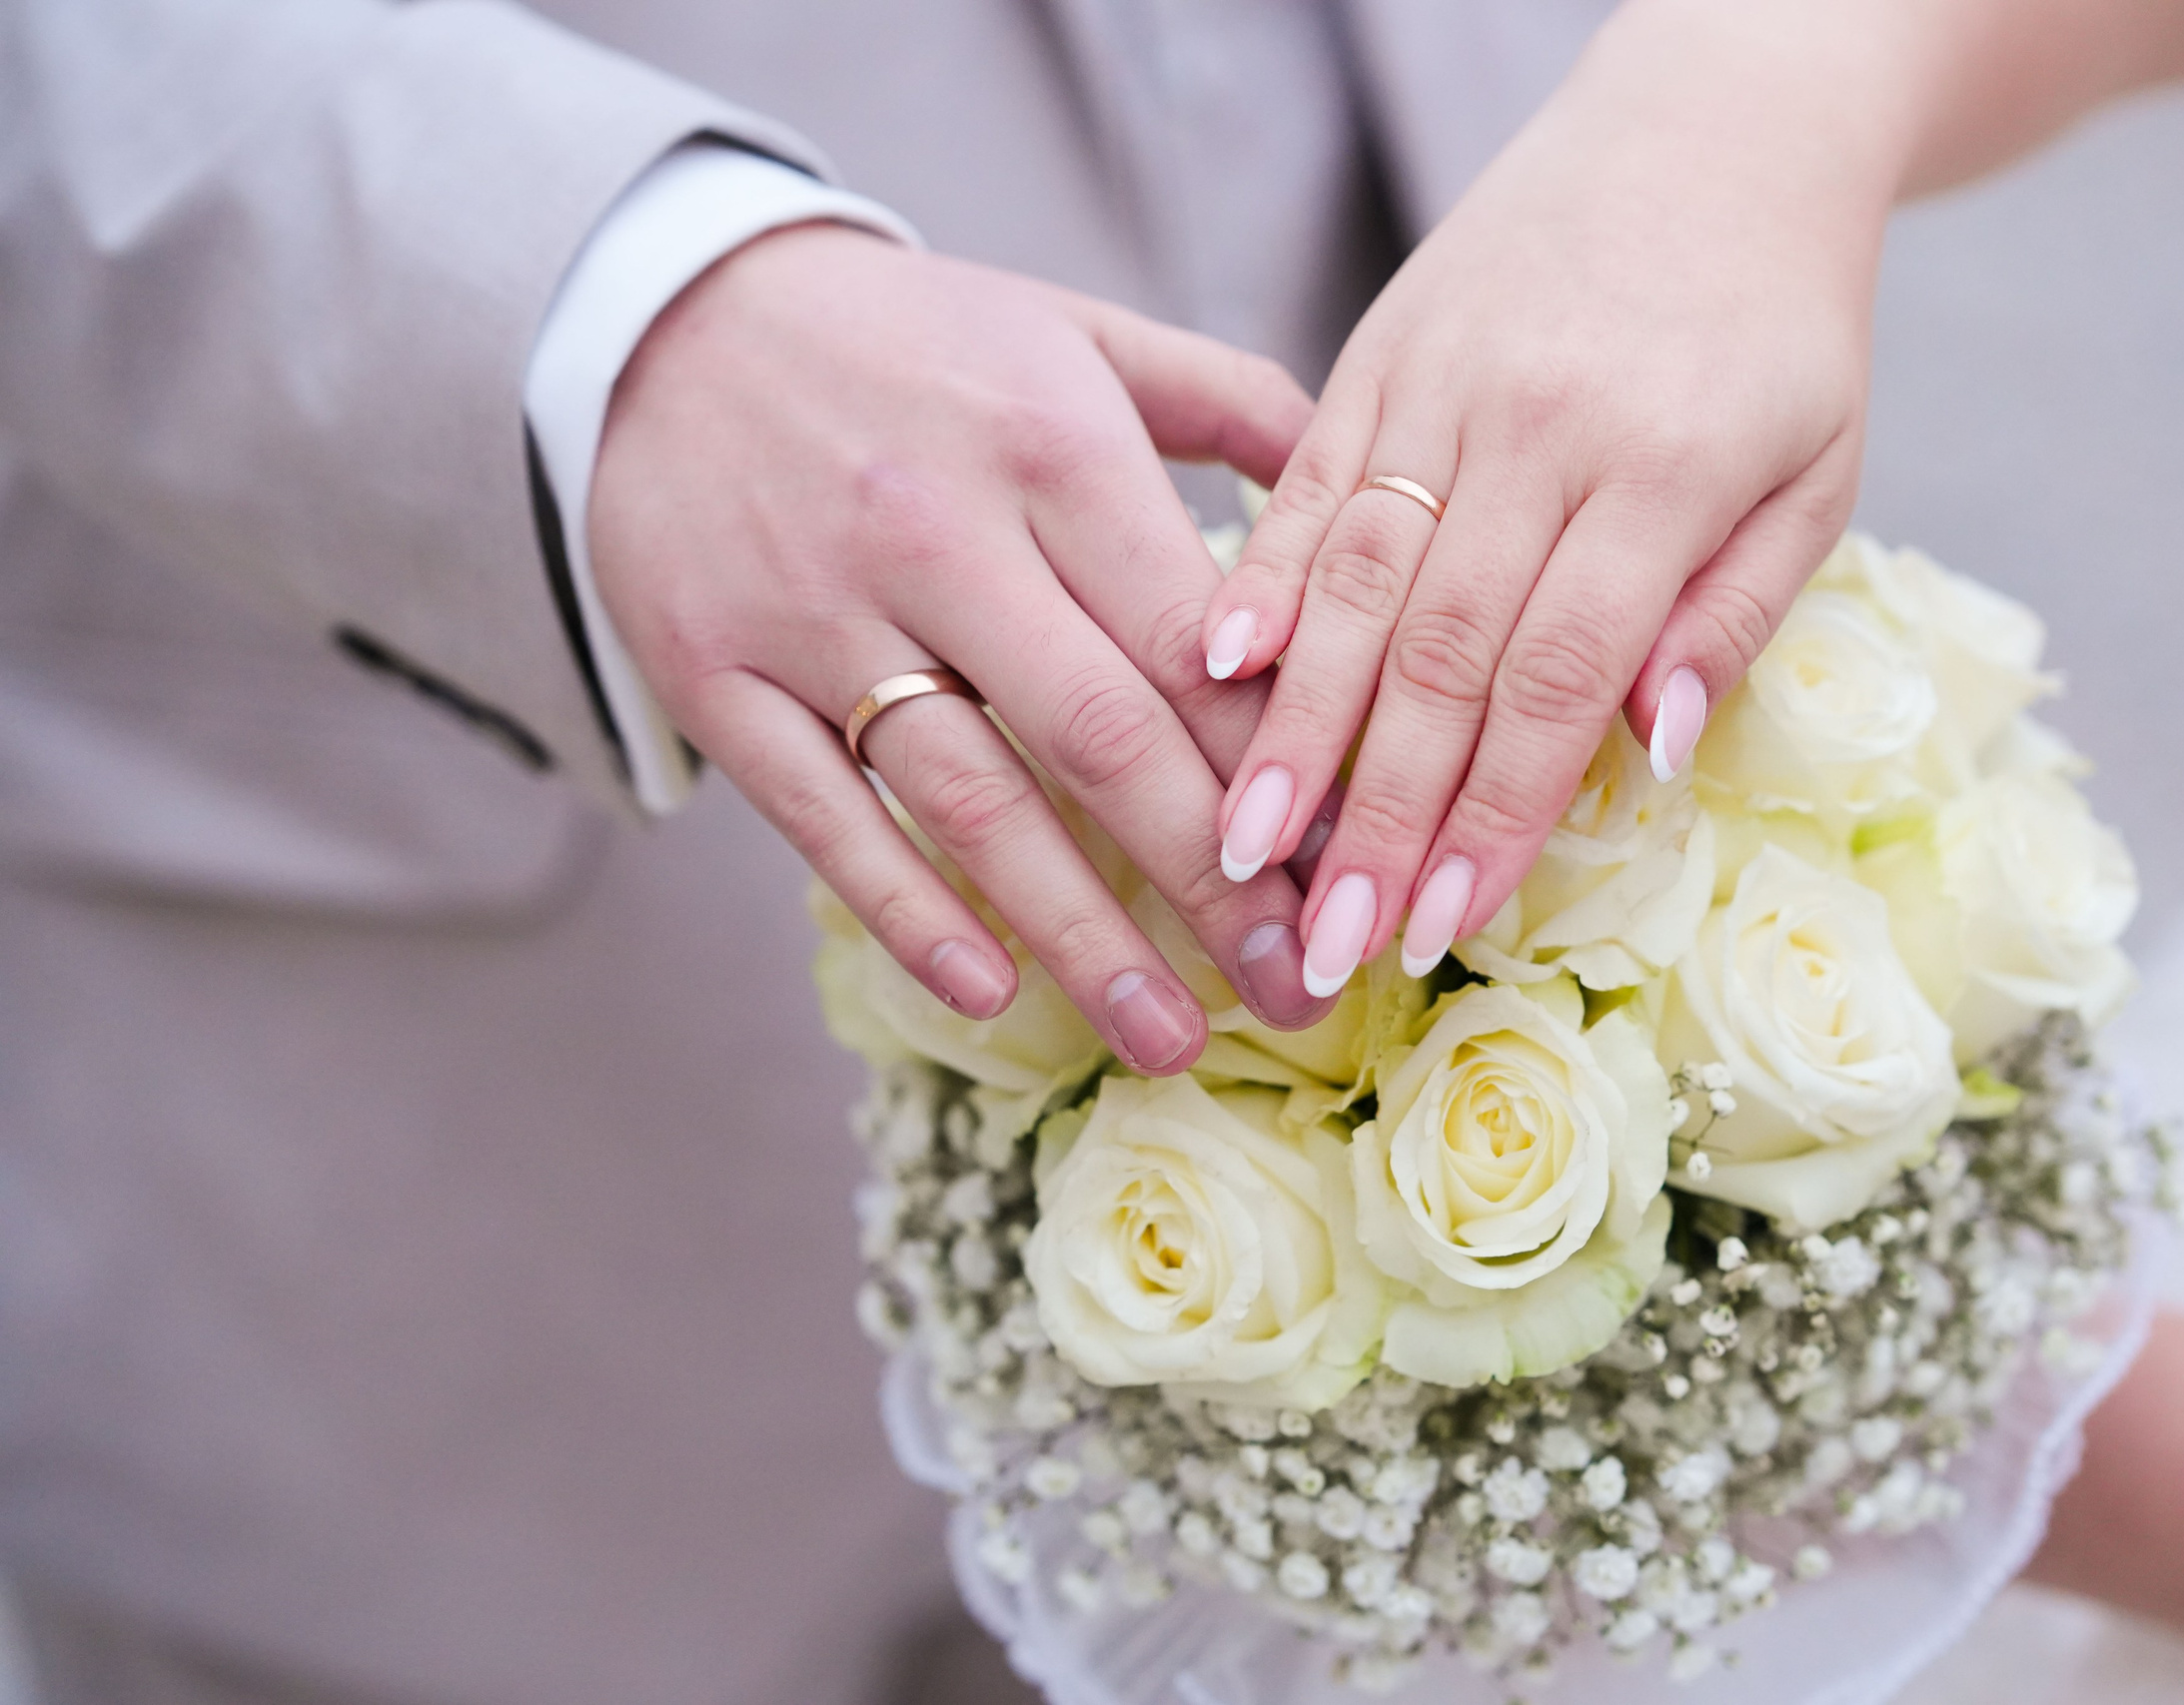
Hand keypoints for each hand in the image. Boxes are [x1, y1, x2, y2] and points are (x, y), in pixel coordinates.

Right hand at [591, 224, 1327, 1074]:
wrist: (669, 314)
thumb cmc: (916, 344)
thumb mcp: (1079, 332)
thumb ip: (1233, 404)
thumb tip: (1372, 493)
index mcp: (1053, 447)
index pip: (1194, 640)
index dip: (1283, 765)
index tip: (1349, 866)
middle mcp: (939, 533)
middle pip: (1104, 740)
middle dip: (1216, 883)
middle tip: (1299, 992)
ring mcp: (817, 613)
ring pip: (973, 805)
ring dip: (1084, 937)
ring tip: (1173, 1039)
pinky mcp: (716, 675)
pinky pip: (824, 819)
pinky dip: (909, 913)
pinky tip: (993, 993)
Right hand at [1199, 0, 1910, 993]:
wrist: (1713, 126)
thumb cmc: (1779, 325)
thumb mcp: (1818, 469)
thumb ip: (1736, 611)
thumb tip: (1649, 749)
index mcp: (1666, 468)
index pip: (1559, 676)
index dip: (1495, 812)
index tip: (1442, 924)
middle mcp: (1539, 426)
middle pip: (1440, 651)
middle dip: (1378, 808)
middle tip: (1324, 935)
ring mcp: (1444, 382)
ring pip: (1353, 578)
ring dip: (1295, 725)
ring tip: (1245, 843)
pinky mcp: (1380, 351)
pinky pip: (1307, 478)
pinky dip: (1256, 579)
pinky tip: (1209, 671)